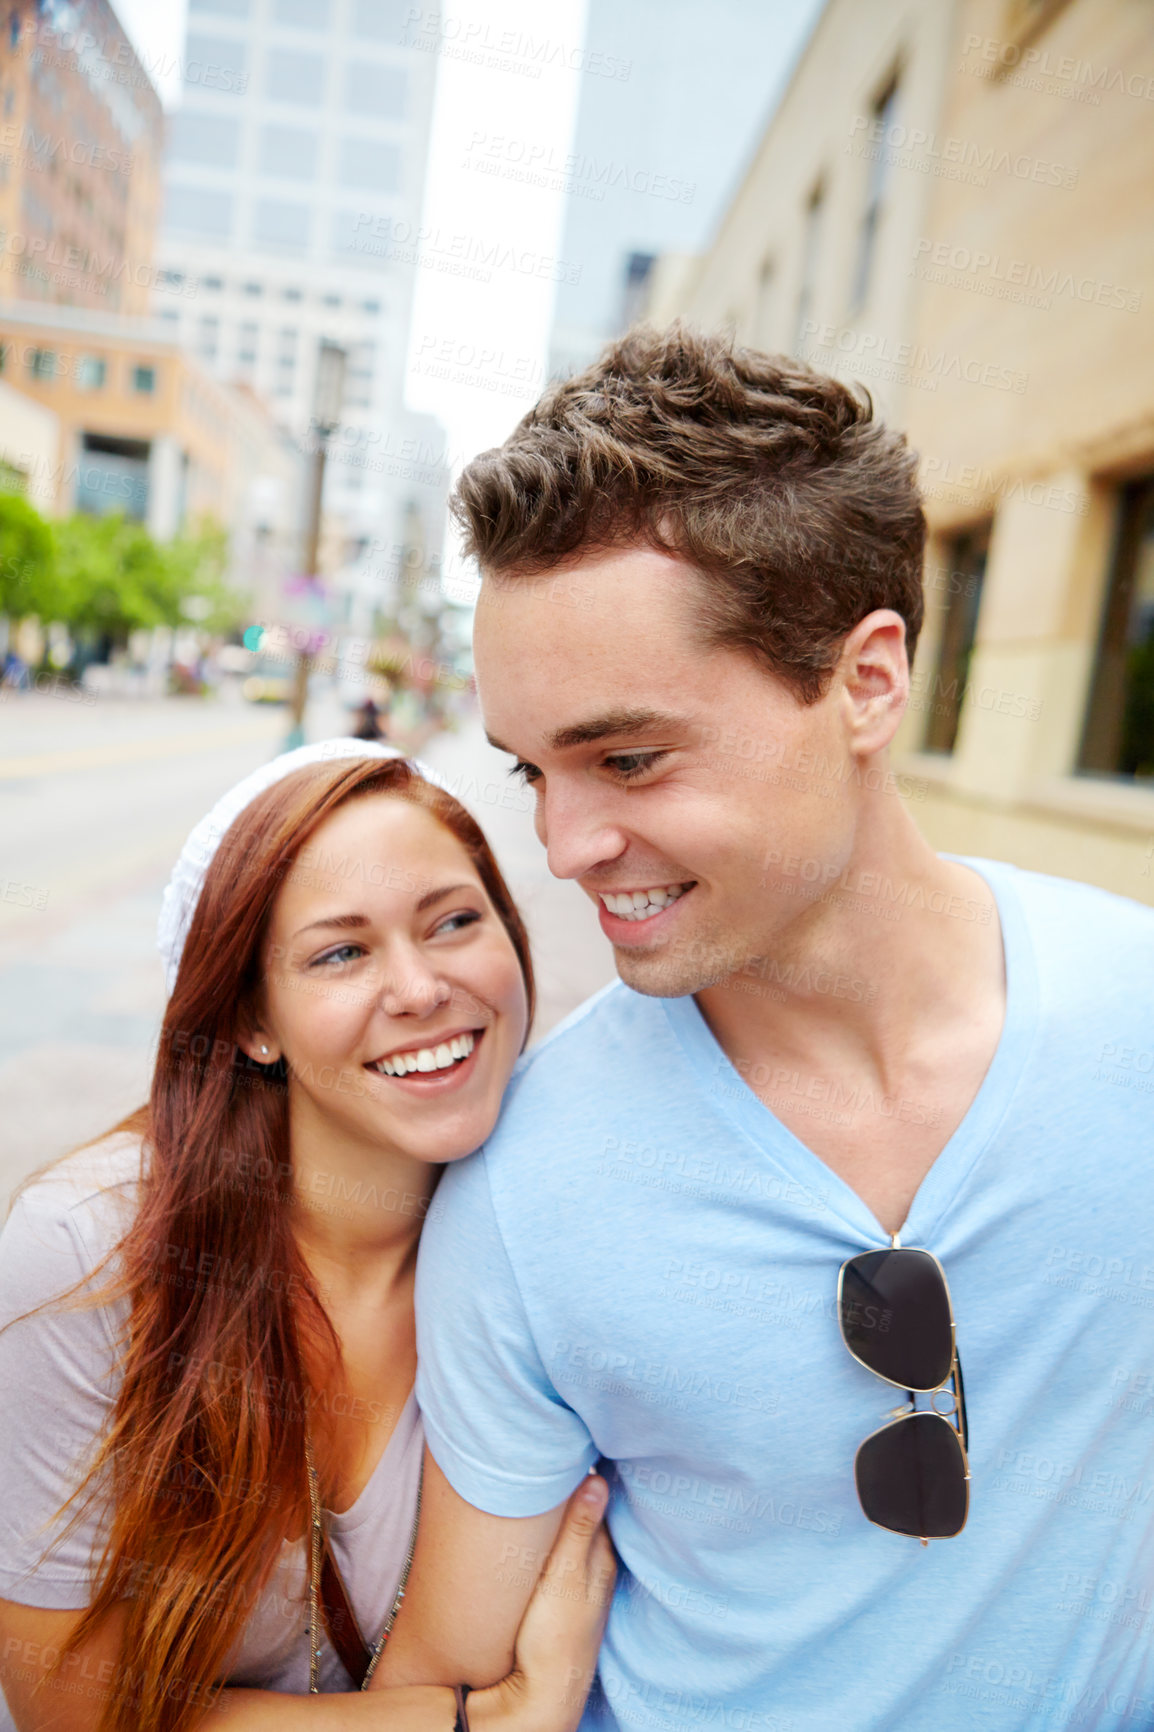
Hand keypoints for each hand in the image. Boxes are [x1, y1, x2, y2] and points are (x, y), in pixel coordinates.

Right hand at [468, 1476, 614, 1731]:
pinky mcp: (561, 1597)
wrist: (544, 1692)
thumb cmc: (555, 1635)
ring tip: (543, 1484)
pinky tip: (540, 1533)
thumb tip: (599, 1479)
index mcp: (602, 1557)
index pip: (597, 1501)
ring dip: (562, 1515)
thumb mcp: (565, 1577)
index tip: (568, 1444)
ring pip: (573, 1537)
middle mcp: (596, 1567)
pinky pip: (562, 1555)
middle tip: (550, 1458)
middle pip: (586, 1517)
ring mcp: (579, 1584)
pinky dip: (554, 1538)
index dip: (584, 1474)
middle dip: (573, 1490)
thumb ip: (579, 1529)